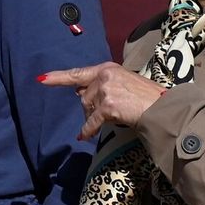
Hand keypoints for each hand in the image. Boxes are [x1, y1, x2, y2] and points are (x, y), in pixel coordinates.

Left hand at [40, 62, 166, 140]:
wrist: (162, 108)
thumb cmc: (147, 97)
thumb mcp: (124, 83)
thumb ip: (103, 85)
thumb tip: (81, 94)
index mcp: (108, 68)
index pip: (78, 73)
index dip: (58, 77)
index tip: (41, 79)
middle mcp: (105, 75)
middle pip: (83, 96)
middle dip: (90, 107)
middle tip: (108, 112)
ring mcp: (106, 90)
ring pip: (87, 108)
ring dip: (94, 117)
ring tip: (113, 117)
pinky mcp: (108, 106)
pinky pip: (92, 122)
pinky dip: (88, 130)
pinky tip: (84, 136)